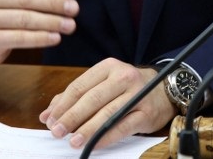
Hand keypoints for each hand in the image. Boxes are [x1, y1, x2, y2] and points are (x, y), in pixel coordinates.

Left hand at [39, 58, 175, 148]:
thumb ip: (75, 96)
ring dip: (87, 129)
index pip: (80, 86)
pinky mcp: (146, 113)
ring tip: (72, 141)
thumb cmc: (128, 88)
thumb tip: (48, 114)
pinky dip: (105, 138)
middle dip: (71, 117)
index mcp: (109, 67)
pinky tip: (92, 144)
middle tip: (57, 131)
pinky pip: (122, 127)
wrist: (164, 90)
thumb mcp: (103, 83)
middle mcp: (124, 77)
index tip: (50, 120)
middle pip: (92, 99)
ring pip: (107, 114)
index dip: (62, 105)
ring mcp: (137, 94)